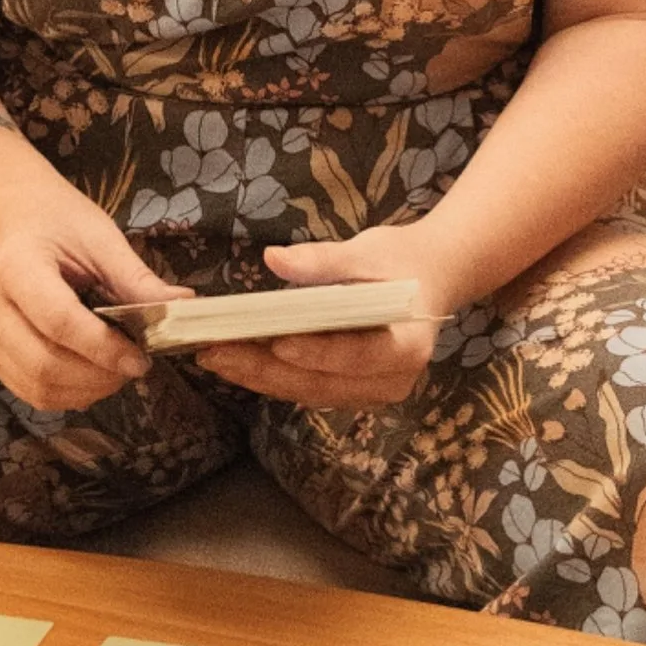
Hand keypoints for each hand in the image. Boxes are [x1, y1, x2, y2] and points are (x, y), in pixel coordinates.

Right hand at [0, 198, 185, 413]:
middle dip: (99, 375)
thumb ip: (136, 279)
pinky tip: (94, 376)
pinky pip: (31, 392)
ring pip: (37, 386)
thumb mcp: (101, 240)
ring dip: (86, 390)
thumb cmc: (60, 225)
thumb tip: (184, 306)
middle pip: (43, 363)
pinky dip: (69, 395)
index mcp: (15, 266)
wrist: (15, 223)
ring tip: (117, 371)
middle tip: (135, 366)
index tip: (142, 359)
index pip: (58, 321)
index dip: (104, 347)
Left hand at [194, 224, 460, 411]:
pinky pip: (309, 389)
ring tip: (216, 358)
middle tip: (218, 352)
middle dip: (267, 369)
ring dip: (261, 377)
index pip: (358, 355)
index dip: (317, 352)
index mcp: (408, 347)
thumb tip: (274, 259)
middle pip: (323, 382)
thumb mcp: (367, 252)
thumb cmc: (401, 262)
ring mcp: (373, 393)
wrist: (429, 280)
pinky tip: (237, 362)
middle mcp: (393, 382)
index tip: (277, 343)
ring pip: (310, 392)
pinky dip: (273, 377)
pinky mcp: (353, 392)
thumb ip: (323, 261)